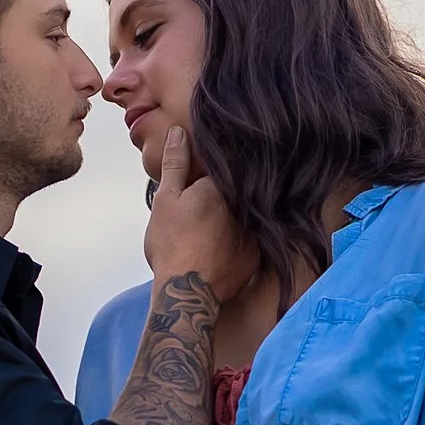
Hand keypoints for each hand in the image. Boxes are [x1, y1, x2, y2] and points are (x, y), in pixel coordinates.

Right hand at [143, 126, 257, 303]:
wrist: (187, 293)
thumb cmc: (172, 244)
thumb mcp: (166, 199)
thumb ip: (176, 163)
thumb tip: (179, 132)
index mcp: (223, 185)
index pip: (218, 168)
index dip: (203, 177)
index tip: (193, 189)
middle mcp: (245, 204)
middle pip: (233, 192)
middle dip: (218, 197)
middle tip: (197, 215)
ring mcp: (255, 230)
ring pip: (243, 215)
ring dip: (231, 218)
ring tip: (207, 233)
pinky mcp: (257, 255)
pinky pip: (249, 239)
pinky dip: (238, 240)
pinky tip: (220, 248)